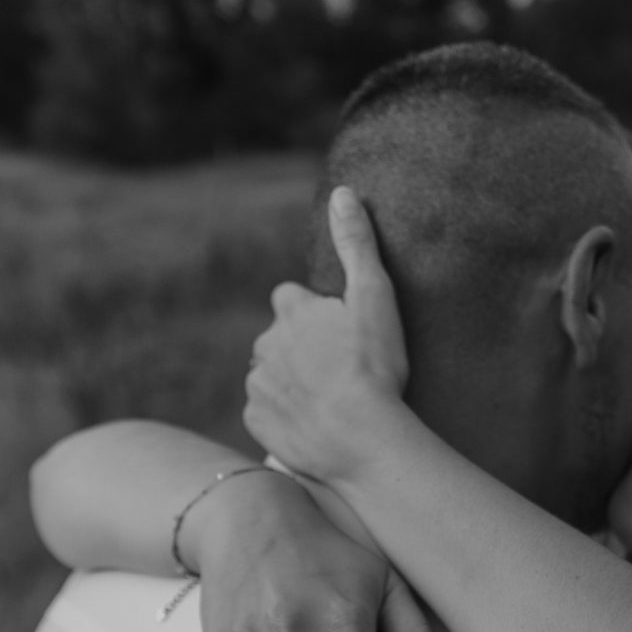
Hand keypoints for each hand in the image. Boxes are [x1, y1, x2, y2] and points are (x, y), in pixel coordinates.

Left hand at [243, 187, 409, 486]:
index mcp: (291, 311)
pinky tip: (314, 425)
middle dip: (300, 349)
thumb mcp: (375, 296)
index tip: (339, 332)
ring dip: (292, 382)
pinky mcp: (256, 420)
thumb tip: (343, 193)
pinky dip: (284, 416)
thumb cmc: (374, 366)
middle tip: (340, 369)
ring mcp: (258, 383)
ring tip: (329, 401)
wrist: (361, 438)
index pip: (291, 298)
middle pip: (279, 338)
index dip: (314, 312)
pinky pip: (267, 413)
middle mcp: (265, 343)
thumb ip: (357, 245)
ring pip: (271, 375)